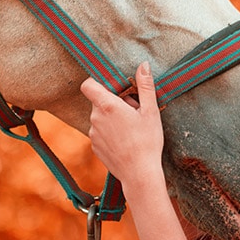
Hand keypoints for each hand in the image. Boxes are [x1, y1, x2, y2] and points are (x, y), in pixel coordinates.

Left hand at [79, 62, 164, 194]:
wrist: (139, 174)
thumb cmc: (147, 142)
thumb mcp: (151, 111)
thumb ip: (145, 86)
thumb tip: (143, 65)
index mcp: (107, 106)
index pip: (88, 84)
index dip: (98, 82)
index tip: (114, 87)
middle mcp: (95, 118)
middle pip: (98, 100)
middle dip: (114, 101)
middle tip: (133, 111)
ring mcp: (93, 133)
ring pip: (100, 117)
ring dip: (112, 117)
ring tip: (131, 128)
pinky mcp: (95, 147)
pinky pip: (100, 132)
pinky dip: (110, 132)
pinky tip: (125, 141)